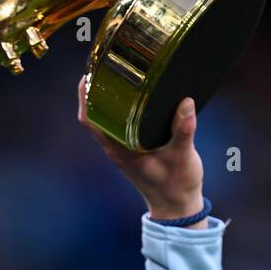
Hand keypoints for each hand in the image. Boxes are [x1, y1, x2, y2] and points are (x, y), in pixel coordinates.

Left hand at [78, 75, 206, 227]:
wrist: (177, 208)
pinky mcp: (133, 148)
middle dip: (97, 87)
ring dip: (109, 95)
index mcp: (119, 149)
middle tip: (107, 60)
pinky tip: (135, 92)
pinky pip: (121, 122)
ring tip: (119, 69)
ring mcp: (123, 147)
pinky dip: (123, 105)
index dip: (85, 95)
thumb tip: (185, 102)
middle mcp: (116, 147)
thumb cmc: (177, 186)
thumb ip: (183, 130)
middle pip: (95, 113)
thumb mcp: (183, 156)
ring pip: (107, 116)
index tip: (88, 72)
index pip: (90, 120)